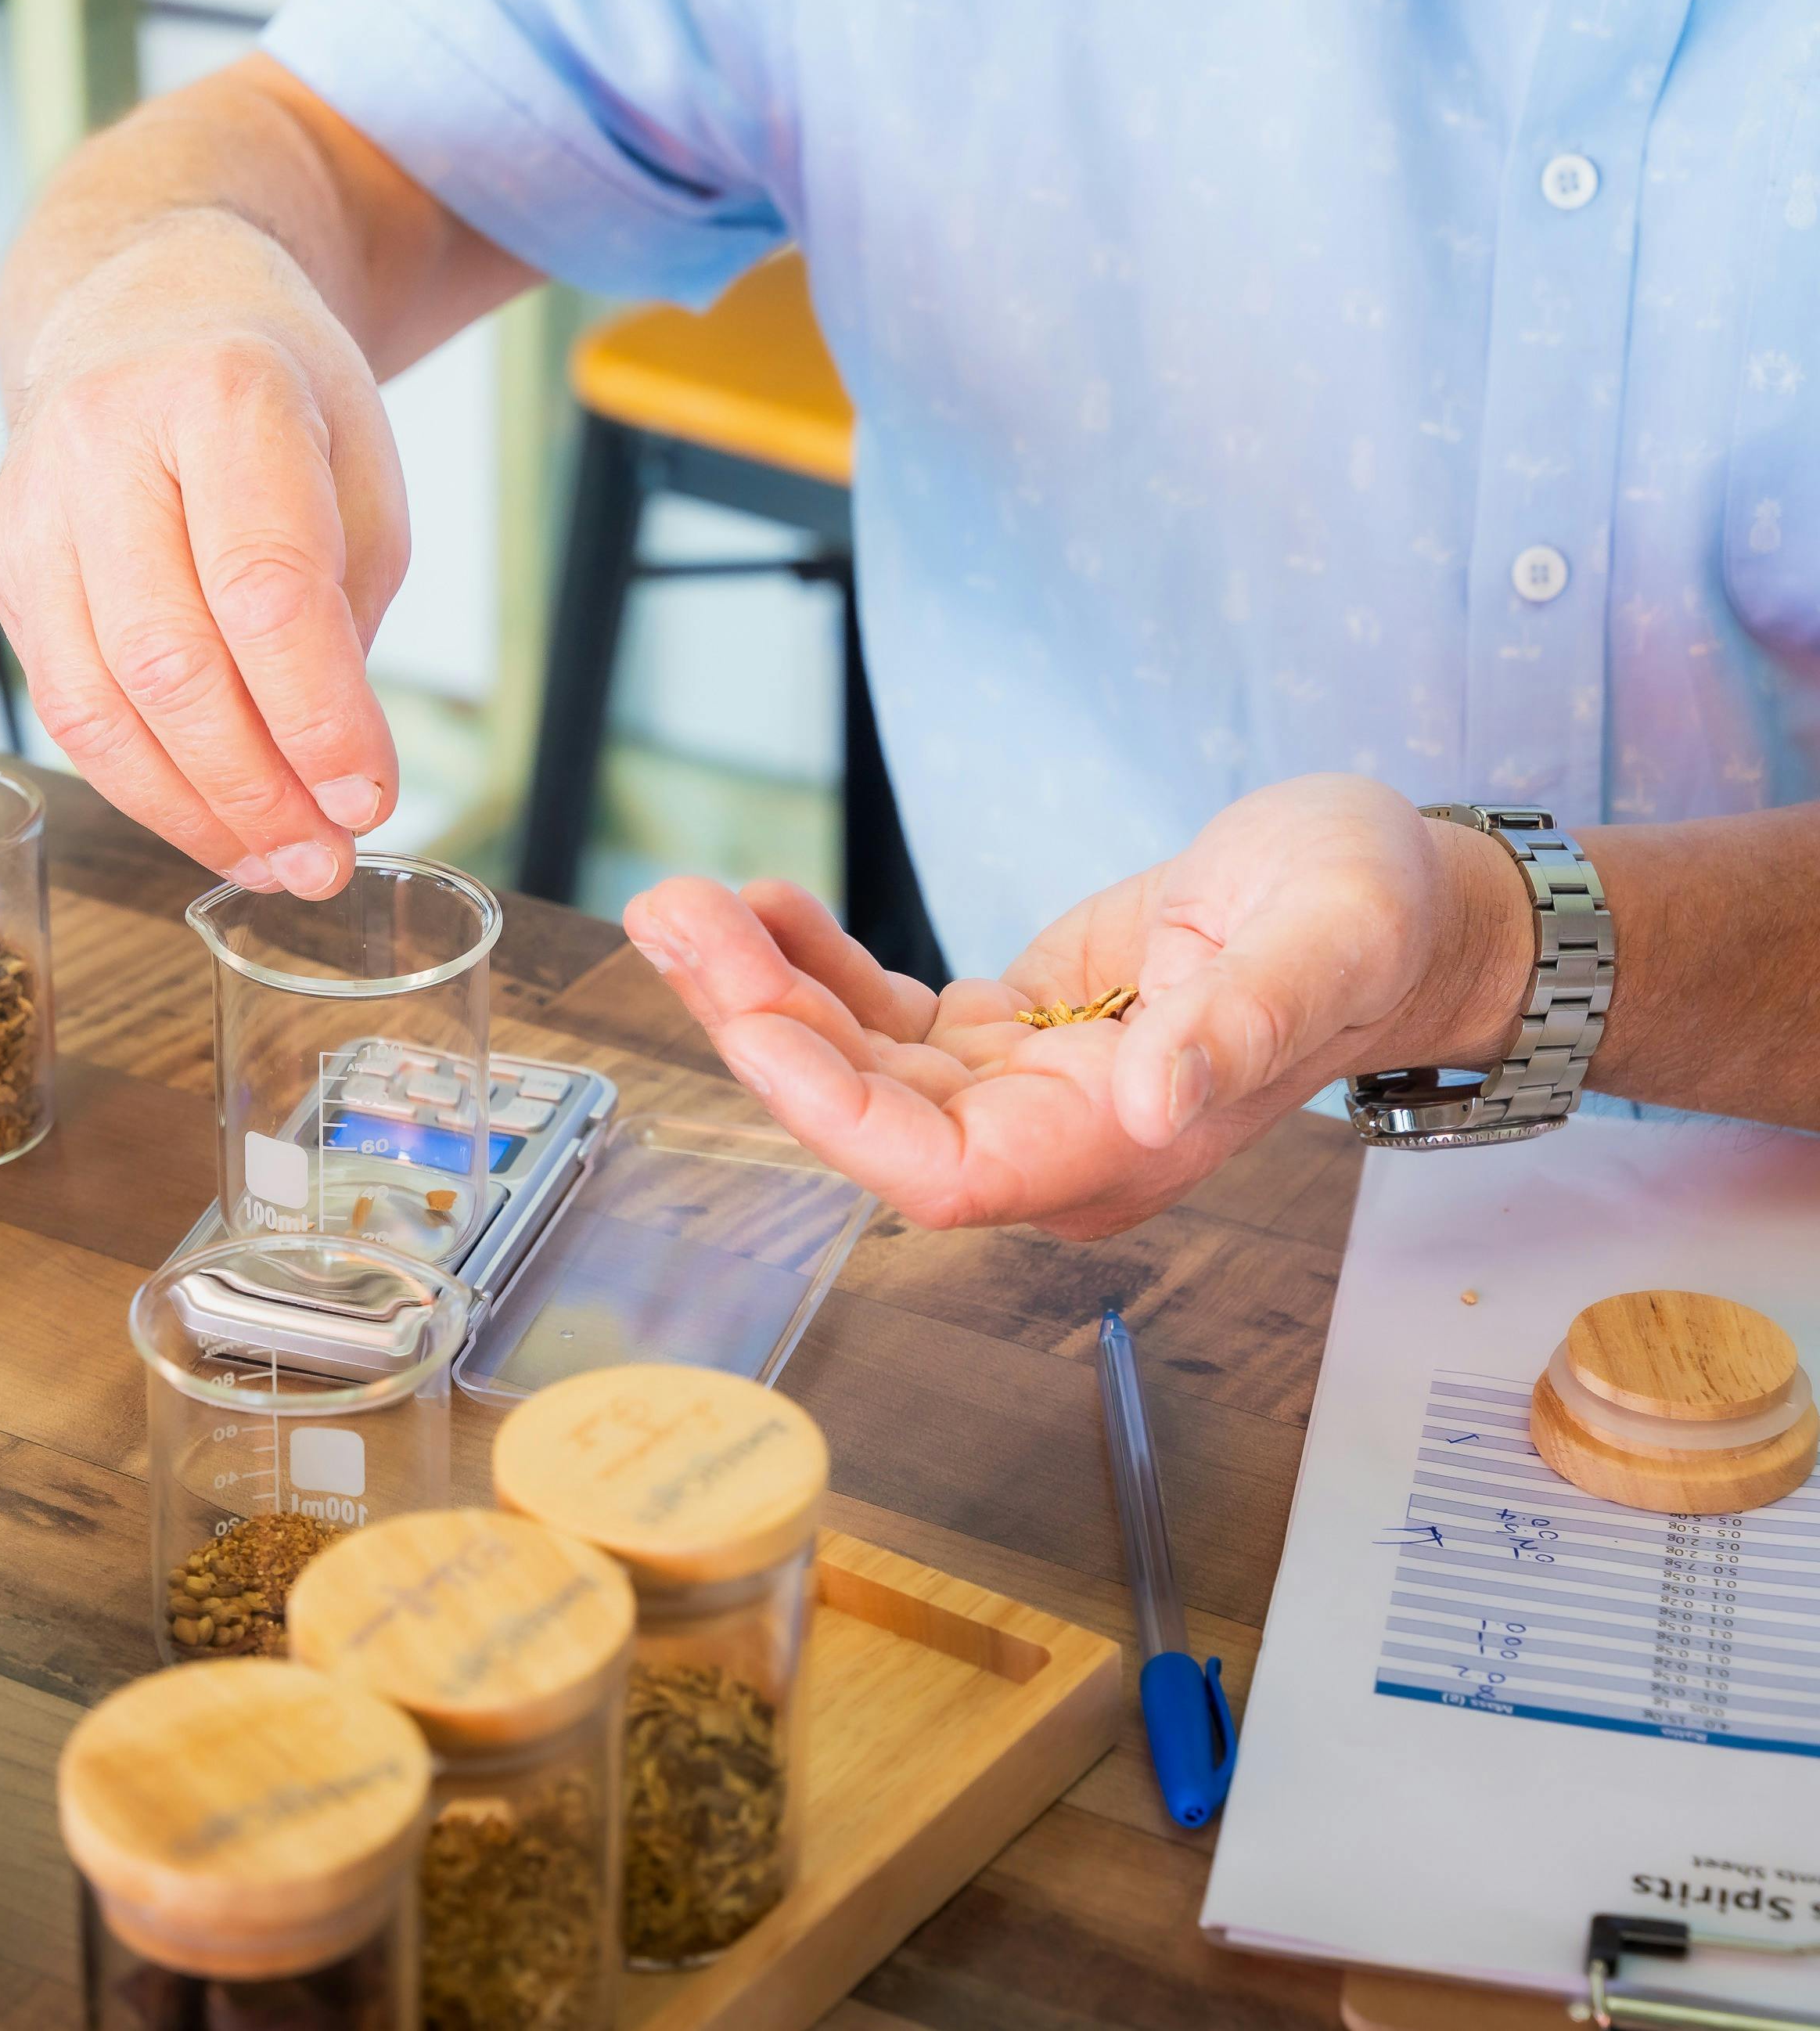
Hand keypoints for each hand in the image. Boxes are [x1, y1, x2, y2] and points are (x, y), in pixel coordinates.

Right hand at [0, 209, 405, 899]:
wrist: (145, 306)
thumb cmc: (275, 399)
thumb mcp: (356, 471)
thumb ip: (345, 611)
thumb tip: (328, 777)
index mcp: (221, 395)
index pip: (264, 586)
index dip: (317, 714)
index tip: (368, 801)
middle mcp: (104, 442)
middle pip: (168, 658)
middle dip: (254, 786)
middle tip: (323, 861)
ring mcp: (34, 504)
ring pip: (96, 701)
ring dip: (190, 809)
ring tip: (272, 864)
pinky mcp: (3, 564)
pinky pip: (65, 704)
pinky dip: (140, 782)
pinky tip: (208, 821)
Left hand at [622, 774, 1537, 1237]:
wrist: (1398, 905)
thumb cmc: (1376, 919)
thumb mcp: (1330, 937)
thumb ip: (1247, 1022)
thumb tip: (1155, 1093)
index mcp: (1121, 1146)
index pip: (938, 1171)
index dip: (833, 1108)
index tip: (754, 1017)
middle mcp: (1053, 1143)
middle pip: (865, 1114)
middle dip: (758, 1020)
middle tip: (670, 912)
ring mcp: (1019, 1095)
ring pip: (854, 1064)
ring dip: (760, 986)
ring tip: (679, 898)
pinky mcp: (1003, 1040)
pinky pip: (879, 1020)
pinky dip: (811, 963)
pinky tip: (761, 905)